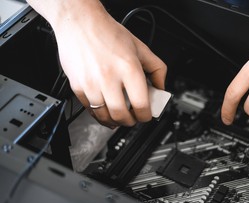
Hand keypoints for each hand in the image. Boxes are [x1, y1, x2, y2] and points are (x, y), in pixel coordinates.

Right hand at [32, 0, 166, 126]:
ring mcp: (91, 83)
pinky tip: (104, 110)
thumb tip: (160, 87)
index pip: (141, 105)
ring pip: (104, 116)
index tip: (146, 115)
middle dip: (130, 122)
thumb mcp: (141, 48)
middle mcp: (109, 77)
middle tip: (133, 118)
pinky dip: (98, 114)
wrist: (80, 23)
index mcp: (129, 68)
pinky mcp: (77, 86)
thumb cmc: (109, 34)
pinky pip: (89, 109)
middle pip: (121, 115)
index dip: (146, 116)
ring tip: (119, 117)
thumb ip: (157, 69)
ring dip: (114, 121)